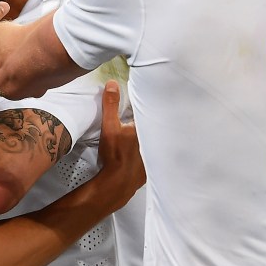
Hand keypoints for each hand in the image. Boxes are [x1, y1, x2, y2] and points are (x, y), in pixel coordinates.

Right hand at [95, 80, 144, 207]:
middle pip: (154, 128)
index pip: (150, 113)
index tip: (150, 100)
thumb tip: (112, 84)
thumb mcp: (109, 126)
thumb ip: (110, 105)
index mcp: (144, 129)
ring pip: (156, 143)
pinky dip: (153, 154)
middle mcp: (153, 141)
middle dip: (153, 122)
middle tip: (153, 115)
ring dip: (154, 139)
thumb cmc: (115, 154)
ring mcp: (154, 156)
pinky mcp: (151, 168)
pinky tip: (146, 153)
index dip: (149, 107)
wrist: (117, 182)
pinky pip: (154, 158)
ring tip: (155, 134)